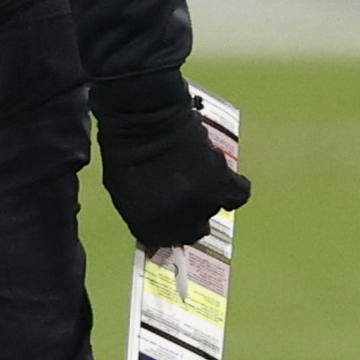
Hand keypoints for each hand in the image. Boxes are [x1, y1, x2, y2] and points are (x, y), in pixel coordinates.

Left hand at [92, 72, 248, 251]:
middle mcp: (179, 220)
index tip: (167, 217)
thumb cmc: (125, 150)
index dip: (166, 229)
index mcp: (149, 225)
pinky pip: (238, 194)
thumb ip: (141, 213)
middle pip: (192, 231)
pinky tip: (221, 182)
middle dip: (187, 219)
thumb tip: (156, 223)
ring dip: (204, 199)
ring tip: (195, 179)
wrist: (144, 117)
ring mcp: (202, 201)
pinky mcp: (222, 179)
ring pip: (212, 212)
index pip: (164, 241)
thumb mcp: (121, 191)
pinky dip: (232, 191)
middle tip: (181, 199)